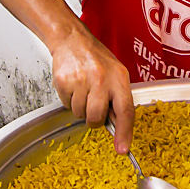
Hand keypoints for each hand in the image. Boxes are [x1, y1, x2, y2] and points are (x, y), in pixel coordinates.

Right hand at [51, 27, 134, 153]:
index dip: (124, 133)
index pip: (125, 111)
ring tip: (83, 88)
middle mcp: (101, 80)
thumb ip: (118, 97)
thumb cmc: (95, 57)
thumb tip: (118, 125)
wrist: (72, 39)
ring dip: (80, 107)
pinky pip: (66, 105)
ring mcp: (81, 81)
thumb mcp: (116, 73)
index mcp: (119, 78)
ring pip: (80, 114)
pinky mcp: (64, 83)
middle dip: (94, 118)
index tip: (122, 148)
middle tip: (93, 104)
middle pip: (97, 118)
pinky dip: (69, 99)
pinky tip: (73, 85)